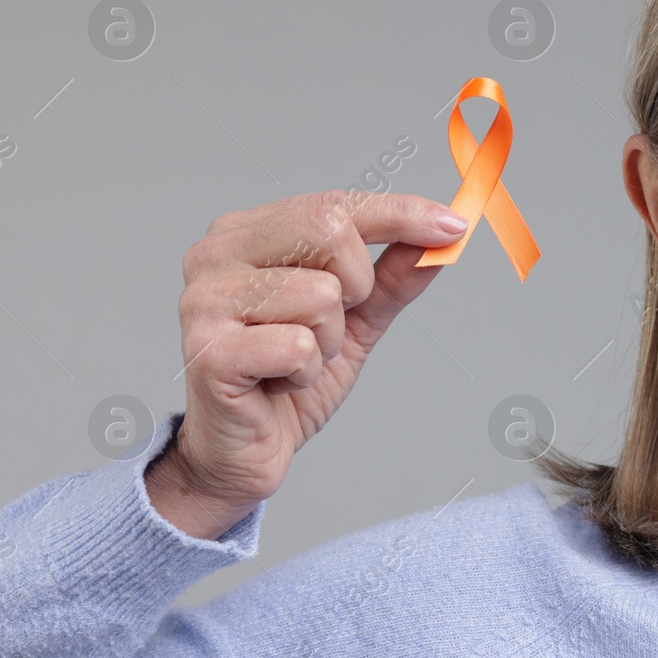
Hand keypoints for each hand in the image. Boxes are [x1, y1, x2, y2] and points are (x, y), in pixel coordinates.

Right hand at [146, 190, 466, 538]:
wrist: (241, 454)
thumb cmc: (287, 380)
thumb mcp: (356, 320)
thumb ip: (393, 276)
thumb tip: (443, 235)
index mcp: (246, 233)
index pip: (335, 204)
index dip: (401, 214)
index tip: (453, 225)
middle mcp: (215, 255)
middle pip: (327, 228)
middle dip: (358, 283)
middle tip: (335, 323)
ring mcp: (204, 301)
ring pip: (320, 294)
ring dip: (329, 340)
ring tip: (295, 361)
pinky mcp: (209, 352)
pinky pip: (299, 345)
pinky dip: (306, 372)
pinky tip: (279, 384)